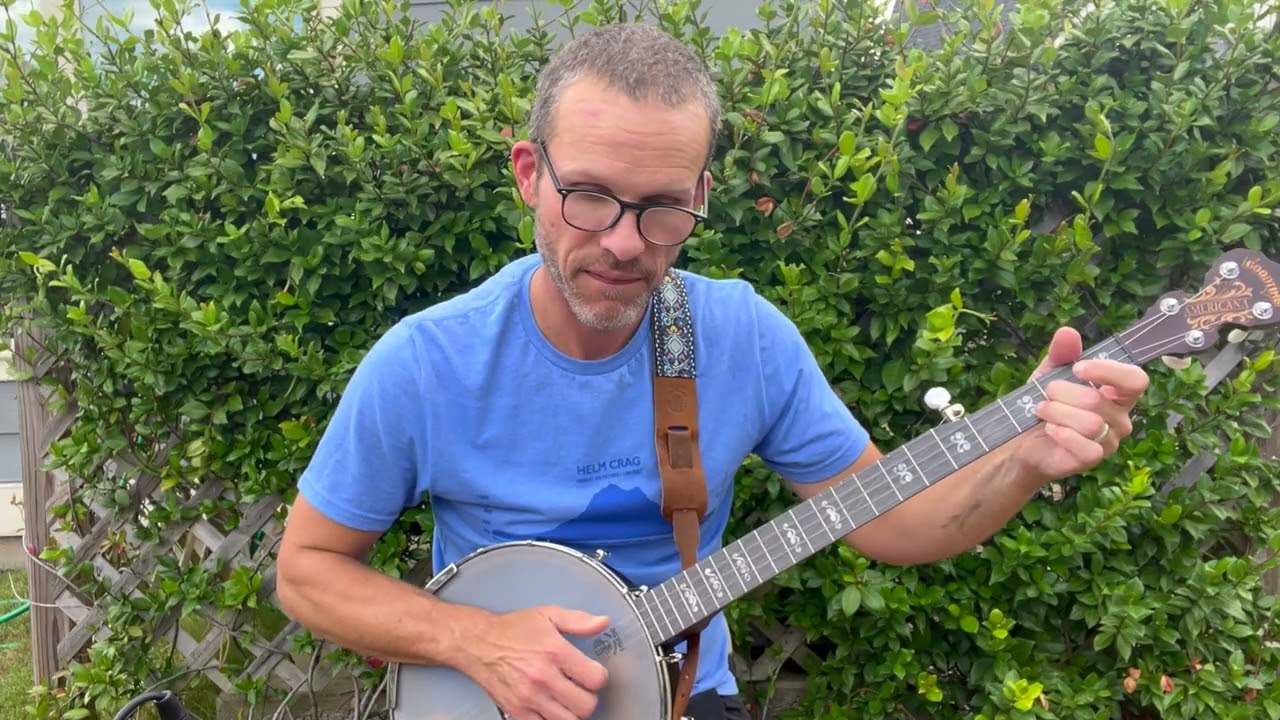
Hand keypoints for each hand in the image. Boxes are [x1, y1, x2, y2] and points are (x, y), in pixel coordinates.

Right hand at [464, 605, 609, 719]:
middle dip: (588, 697)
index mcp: (554, 652)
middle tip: (581, 688)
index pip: (595, 679)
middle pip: (585, 706)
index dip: (599, 676)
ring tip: (567, 698)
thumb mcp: (548, 615)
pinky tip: (550, 705)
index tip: (593, 673)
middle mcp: (542, 678)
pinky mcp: (517, 712)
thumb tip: (602, 623)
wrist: (477, 643)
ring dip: (572, 711)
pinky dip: (552, 718)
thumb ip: (578, 620)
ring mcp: (529, 698)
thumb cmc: (512, 630)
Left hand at [1017, 327, 1149, 482]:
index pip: (1135, 380)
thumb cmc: (1046, 404)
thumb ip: (1061, 353)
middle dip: (1063, 392)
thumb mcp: (1050, 374)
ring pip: (1091, 423)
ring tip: (1042, 410)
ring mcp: (1109, 441)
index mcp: (1117, 394)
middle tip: (1046, 393)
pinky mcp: (1092, 459)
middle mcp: (1120, 418)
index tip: (1077, 368)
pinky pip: (1086, 446)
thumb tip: (1068, 332)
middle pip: (1099, 400)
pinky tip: (1049, 429)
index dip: (1108, 371)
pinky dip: (1062, 433)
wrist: (1024, 441)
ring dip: (1057, 412)